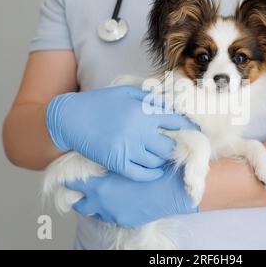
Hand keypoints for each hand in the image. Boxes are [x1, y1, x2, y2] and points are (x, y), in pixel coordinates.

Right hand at [46, 85, 197, 180]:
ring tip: (163, 156)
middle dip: (175, 146)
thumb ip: (150, 98)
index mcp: (143, 111)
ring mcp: (128, 148)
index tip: (195, 130)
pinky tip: (155, 170)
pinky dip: (152, 174)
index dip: (188, 126)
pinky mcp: (117, 162)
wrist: (70, 118)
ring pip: (157, 161)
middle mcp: (139, 130)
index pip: (176, 121)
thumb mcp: (126, 92)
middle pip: (169, 145)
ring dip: (162, 159)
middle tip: (177, 146)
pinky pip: (141, 174)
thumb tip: (171, 103)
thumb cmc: (100, 102)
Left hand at [66, 167, 197, 227]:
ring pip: (93, 213)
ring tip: (96, 197)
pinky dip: (109, 209)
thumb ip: (113, 156)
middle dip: (78, 197)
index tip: (68, 175)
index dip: (69, 179)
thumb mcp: (129, 158)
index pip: (73, 184)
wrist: (170, 190)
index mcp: (98, 185)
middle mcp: (100, 202)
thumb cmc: (151, 170)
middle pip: (79, 203)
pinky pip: (109, 216)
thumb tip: (104, 148)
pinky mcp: (123, 220)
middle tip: (80, 189)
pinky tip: (116, 201)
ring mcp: (111, 213)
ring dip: (92, 205)